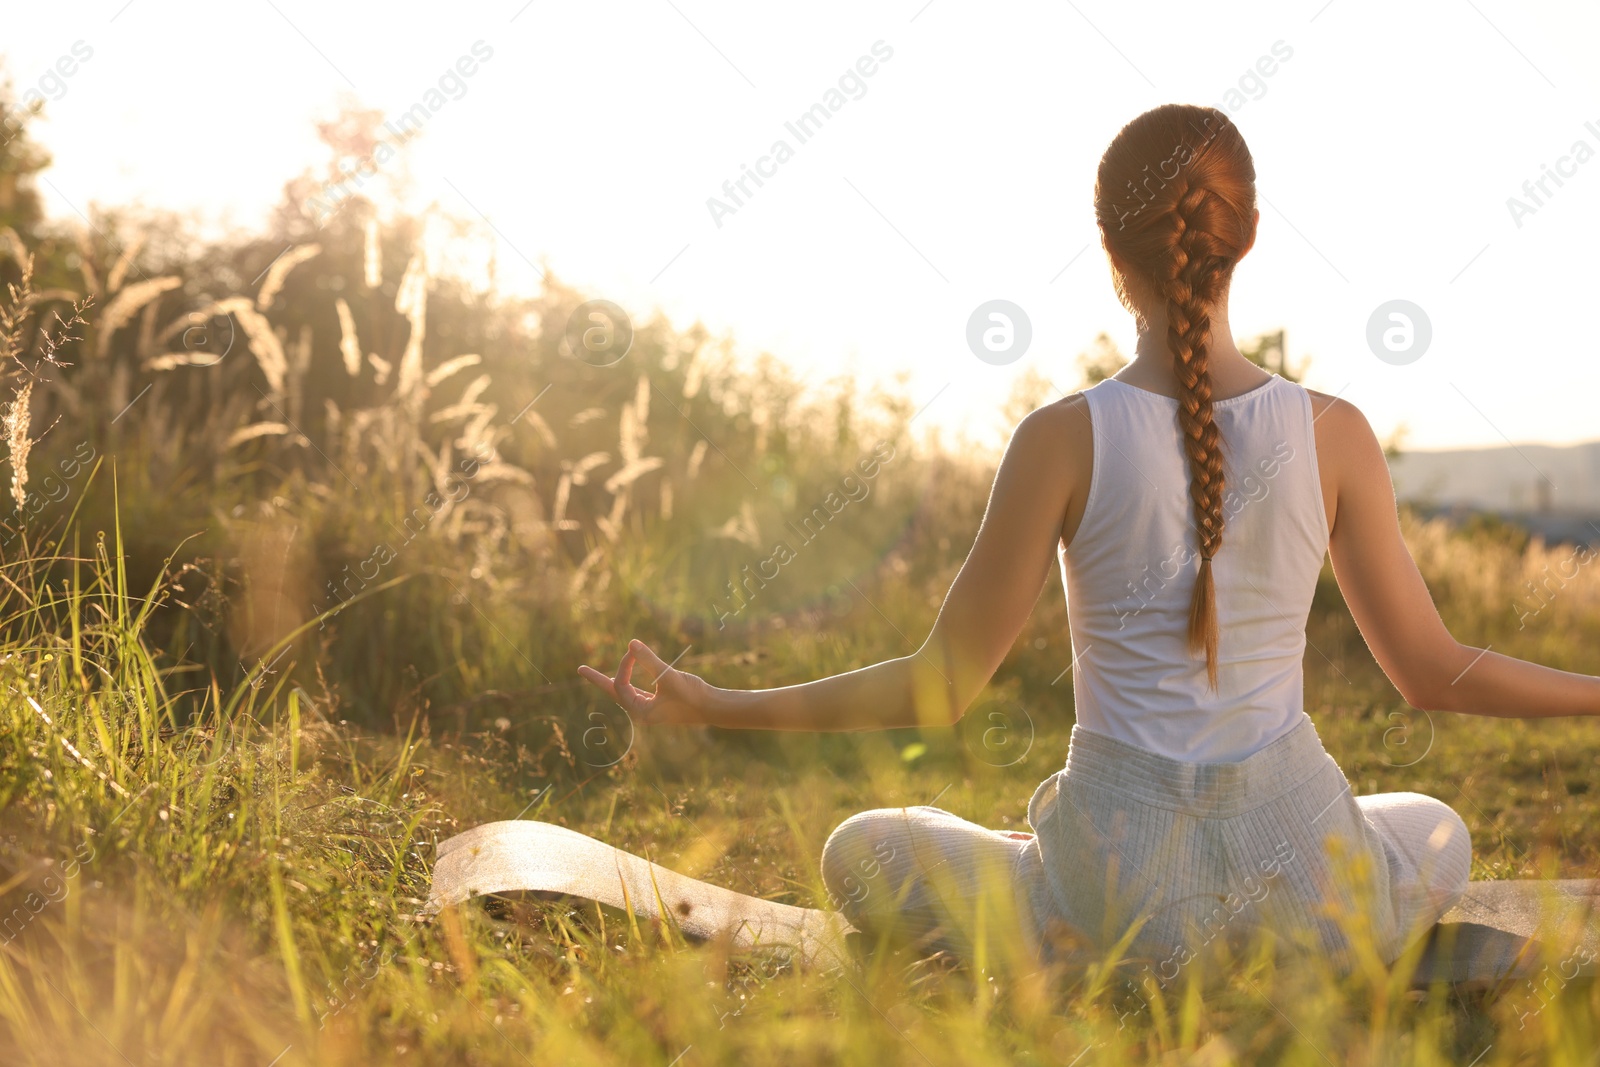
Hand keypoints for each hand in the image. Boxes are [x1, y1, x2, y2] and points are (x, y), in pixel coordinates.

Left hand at [578, 639, 709, 725]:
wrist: (713, 708)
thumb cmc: (692, 694)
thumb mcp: (669, 676)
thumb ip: (649, 660)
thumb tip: (630, 643)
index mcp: (639, 711)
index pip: (620, 684)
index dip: (624, 664)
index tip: (634, 649)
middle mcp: (641, 713)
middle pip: (614, 692)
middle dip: (598, 679)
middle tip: (580, 669)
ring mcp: (649, 709)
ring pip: (625, 692)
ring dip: (614, 680)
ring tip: (595, 676)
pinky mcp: (659, 704)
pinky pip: (637, 692)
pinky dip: (630, 682)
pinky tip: (627, 679)